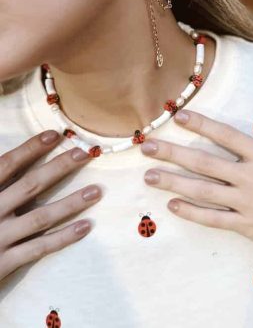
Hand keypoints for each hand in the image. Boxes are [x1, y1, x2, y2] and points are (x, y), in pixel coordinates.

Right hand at [0, 130, 101, 281]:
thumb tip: (11, 160)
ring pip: (41, 217)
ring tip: (96, 191)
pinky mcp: (3, 263)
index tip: (55, 135)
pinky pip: (38, 248)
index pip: (7, 165)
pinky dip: (64, 237)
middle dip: (59, 168)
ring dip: (71, 203)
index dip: (30, 148)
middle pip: (30, 186)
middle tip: (85, 154)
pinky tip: (86, 226)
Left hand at [141, 95, 252, 285]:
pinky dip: (191, 213)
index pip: (226, 135)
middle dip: (172, 153)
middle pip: (204, 162)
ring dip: (173, 181)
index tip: (177, 116)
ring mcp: (246, 204)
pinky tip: (171, 205)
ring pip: (201, 190)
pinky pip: (213, 219)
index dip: (201, 124)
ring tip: (148, 175)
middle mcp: (251, 179)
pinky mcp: (246, 227)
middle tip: (146, 147)